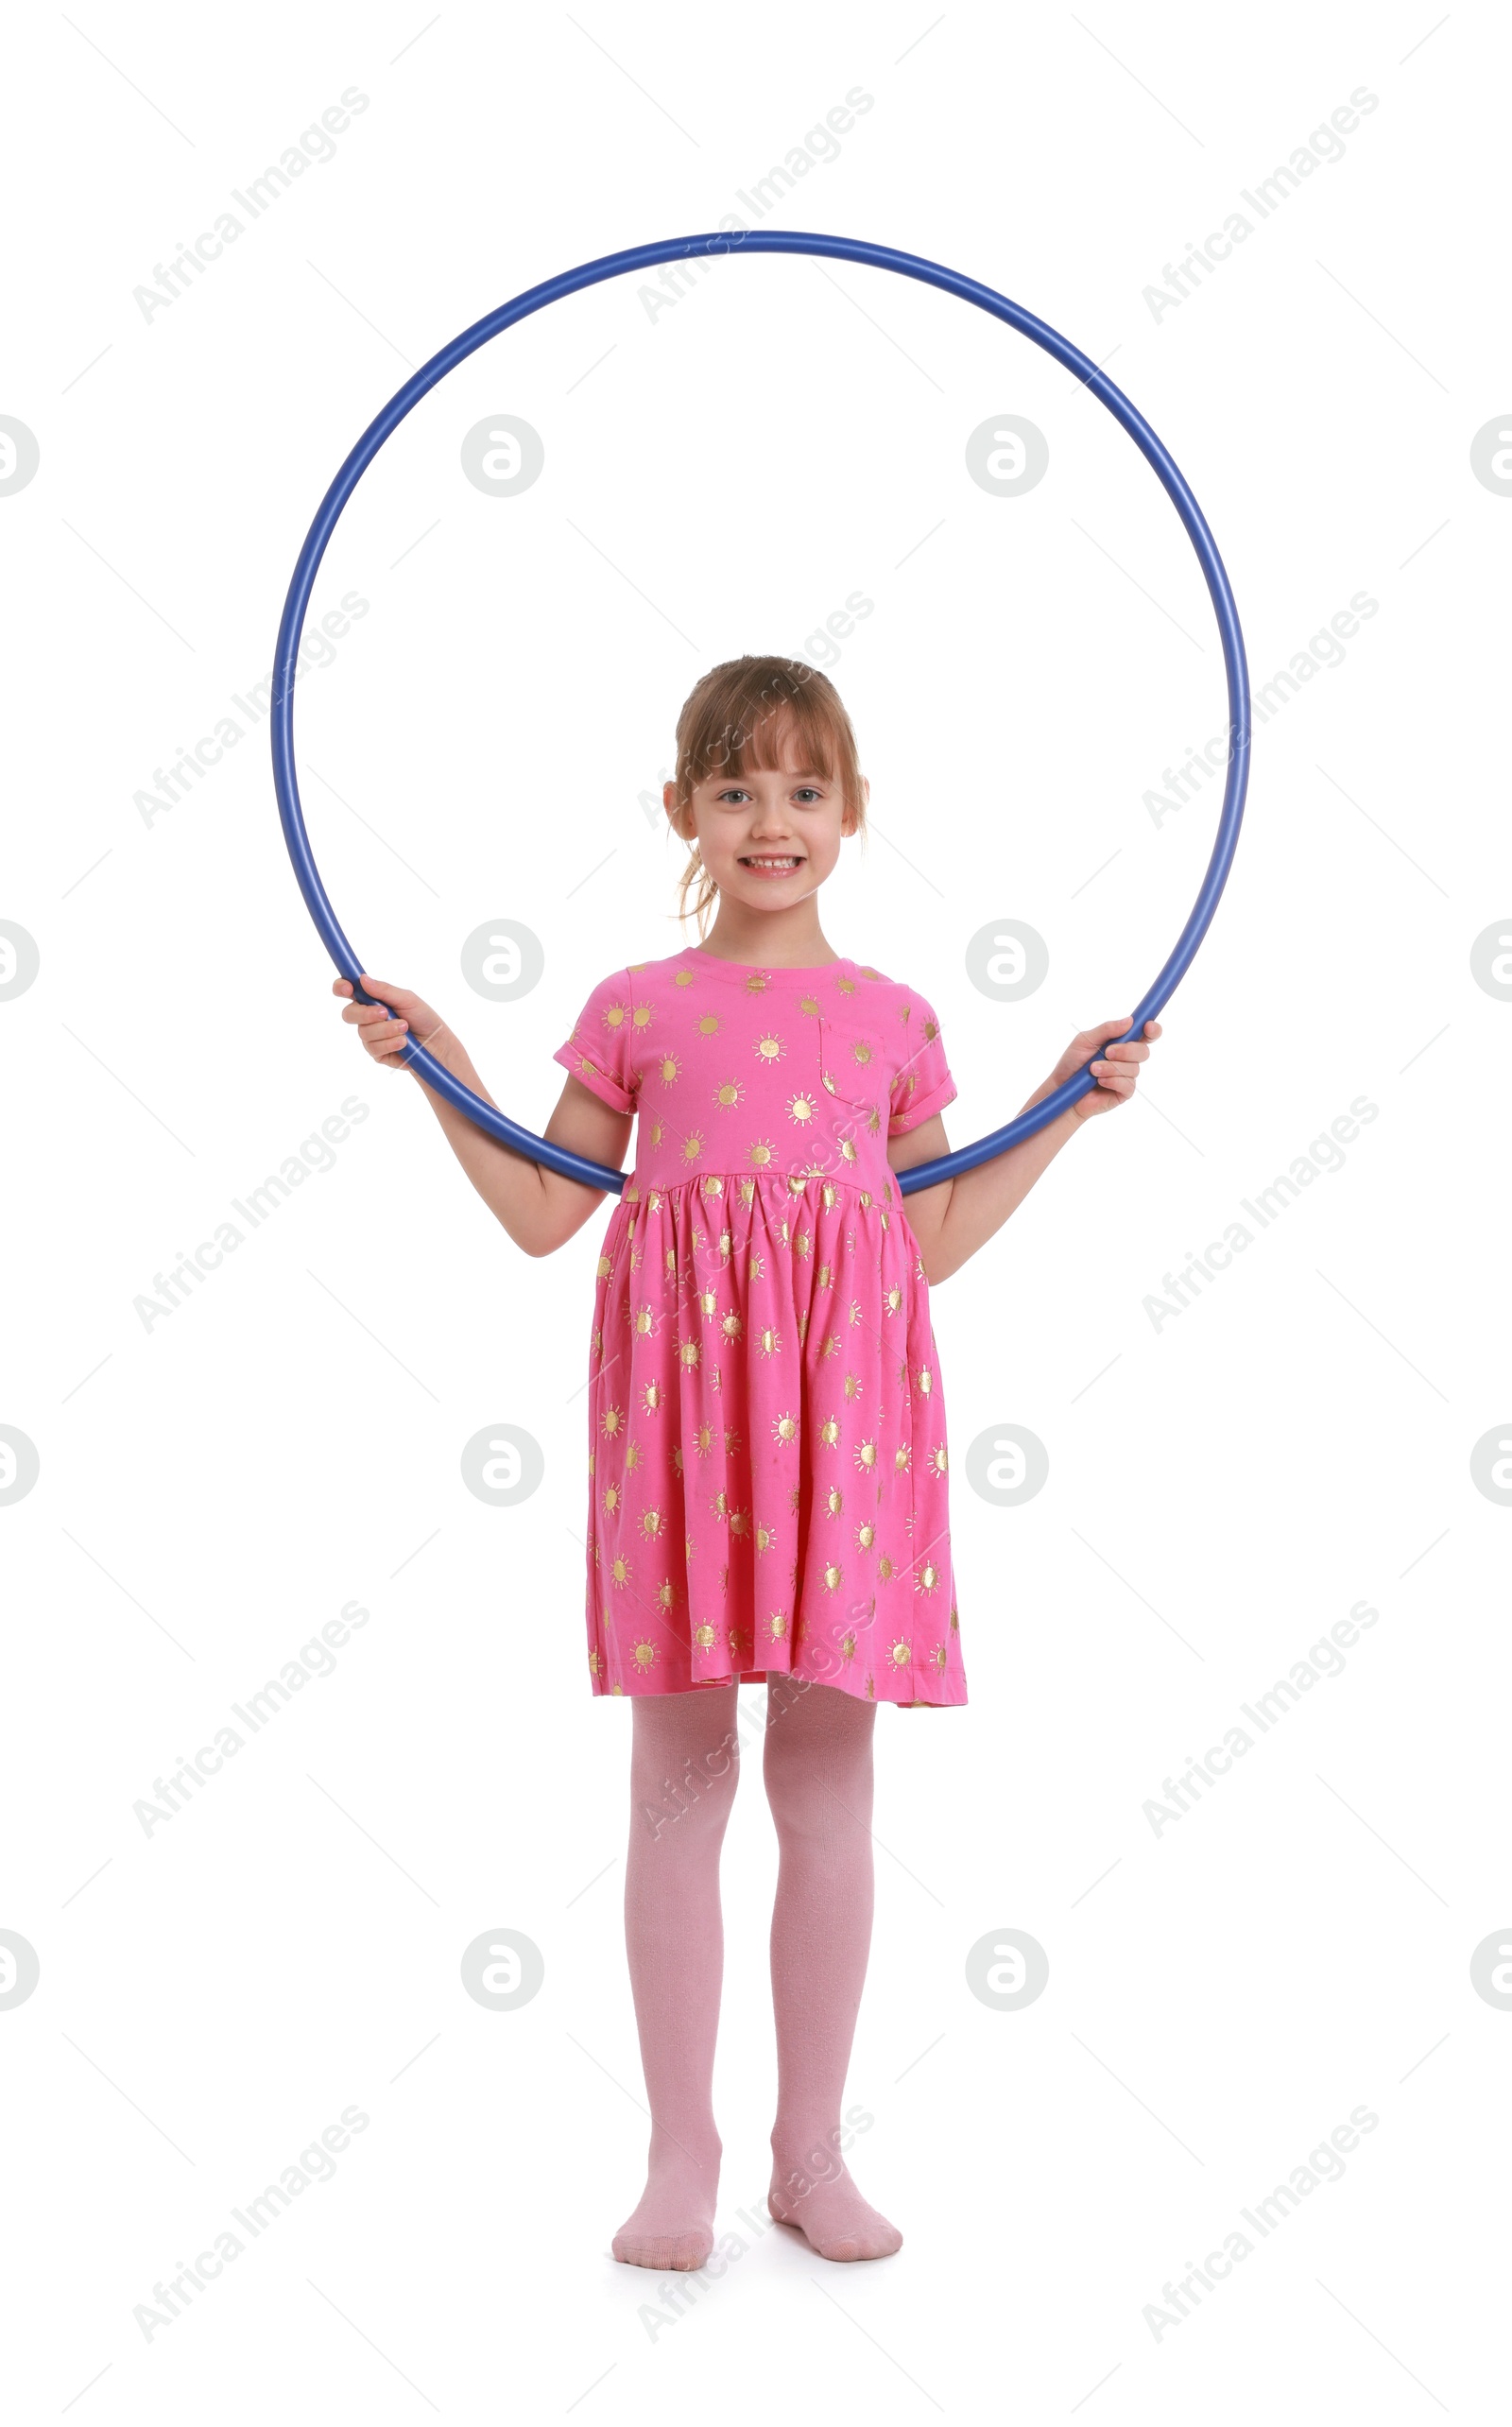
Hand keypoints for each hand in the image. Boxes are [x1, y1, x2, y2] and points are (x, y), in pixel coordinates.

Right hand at [333, 972, 449, 1071]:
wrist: (436, 1043)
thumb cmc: (423, 1018)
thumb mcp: (407, 999)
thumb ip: (385, 990)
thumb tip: (363, 979)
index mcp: (372, 999)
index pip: (348, 990)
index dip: (341, 987)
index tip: (347, 988)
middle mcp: (367, 1017)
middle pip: (348, 1014)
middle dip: (366, 1013)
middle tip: (385, 1013)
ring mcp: (370, 1036)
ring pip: (363, 1032)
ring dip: (386, 1029)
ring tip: (405, 1028)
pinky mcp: (377, 1053)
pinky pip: (374, 1048)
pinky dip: (390, 1043)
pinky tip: (403, 1042)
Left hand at [1052, 1016, 1162, 1120]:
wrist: (1062, 1088)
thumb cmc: (1072, 1063)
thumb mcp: (1086, 1040)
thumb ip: (1107, 1030)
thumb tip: (1130, 1021)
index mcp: (1121, 1043)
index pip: (1145, 1035)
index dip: (1152, 1030)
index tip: (1148, 1026)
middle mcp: (1127, 1059)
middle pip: (1143, 1051)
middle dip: (1126, 1050)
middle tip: (1107, 1052)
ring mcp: (1126, 1076)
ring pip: (1134, 1069)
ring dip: (1112, 1068)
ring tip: (1093, 1070)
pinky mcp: (1123, 1093)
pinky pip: (1128, 1085)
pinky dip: (1113, 1081)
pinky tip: (1100, 1082)